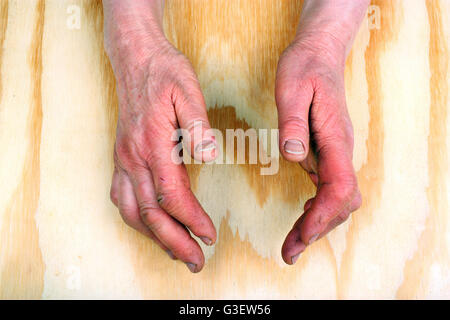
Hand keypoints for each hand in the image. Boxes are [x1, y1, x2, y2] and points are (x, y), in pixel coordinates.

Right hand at [105, 16, 216, 272]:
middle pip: (151, 213)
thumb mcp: (188, 91)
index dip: (191, 219)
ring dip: (154, 236)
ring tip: (176, 251)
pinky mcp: (122, 157)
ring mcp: (124, 158)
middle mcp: (133, 157)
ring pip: (132, 211)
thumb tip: (210, 155)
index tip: (209, 236)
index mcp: (153, 144)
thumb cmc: (165, 74)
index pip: (172, 195)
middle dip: (174, 241)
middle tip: (195, 261)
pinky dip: (135, 219)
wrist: (136, 59)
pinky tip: (148, 225)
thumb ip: (198, 125)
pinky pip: (121, 197)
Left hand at [276, 35, 361, 264]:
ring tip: (293, 243)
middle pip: (341, 202)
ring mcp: (335, 152)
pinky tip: (304, 214)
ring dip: (317, 224)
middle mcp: (339, 149)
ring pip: (337, 199)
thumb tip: (295, 158)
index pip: (338, 187)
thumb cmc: (305, 68)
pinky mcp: (326, 152)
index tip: (301, 235)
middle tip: (289, 251)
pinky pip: (329, 188)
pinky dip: (318, 208)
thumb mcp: (292, 89)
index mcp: (334, 138)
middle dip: (317, 230)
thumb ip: (293, 124)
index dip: (322, 216)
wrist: (318, 54)